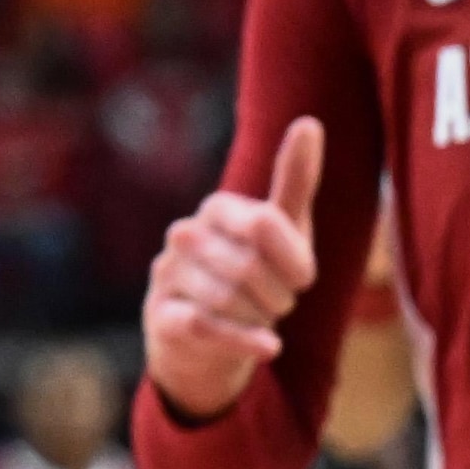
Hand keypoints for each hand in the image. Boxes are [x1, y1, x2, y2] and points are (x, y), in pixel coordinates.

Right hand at [142, 118, 324, 421]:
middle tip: (281, 304)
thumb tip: (310, 121)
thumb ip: (294, 180)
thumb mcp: (283, 231)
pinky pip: (205, 325)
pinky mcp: (159, 316)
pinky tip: (270, 347)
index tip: (304, 278)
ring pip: (228, 298)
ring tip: (261, 319)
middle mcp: (184, 235)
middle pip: (249, 266)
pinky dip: (245, 340)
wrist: (205, 341)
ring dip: (261, 318)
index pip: (267, 224)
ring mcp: (167, 275)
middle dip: (280, 295)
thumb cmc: (252, 276)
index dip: (296, 260)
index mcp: (217, 208)